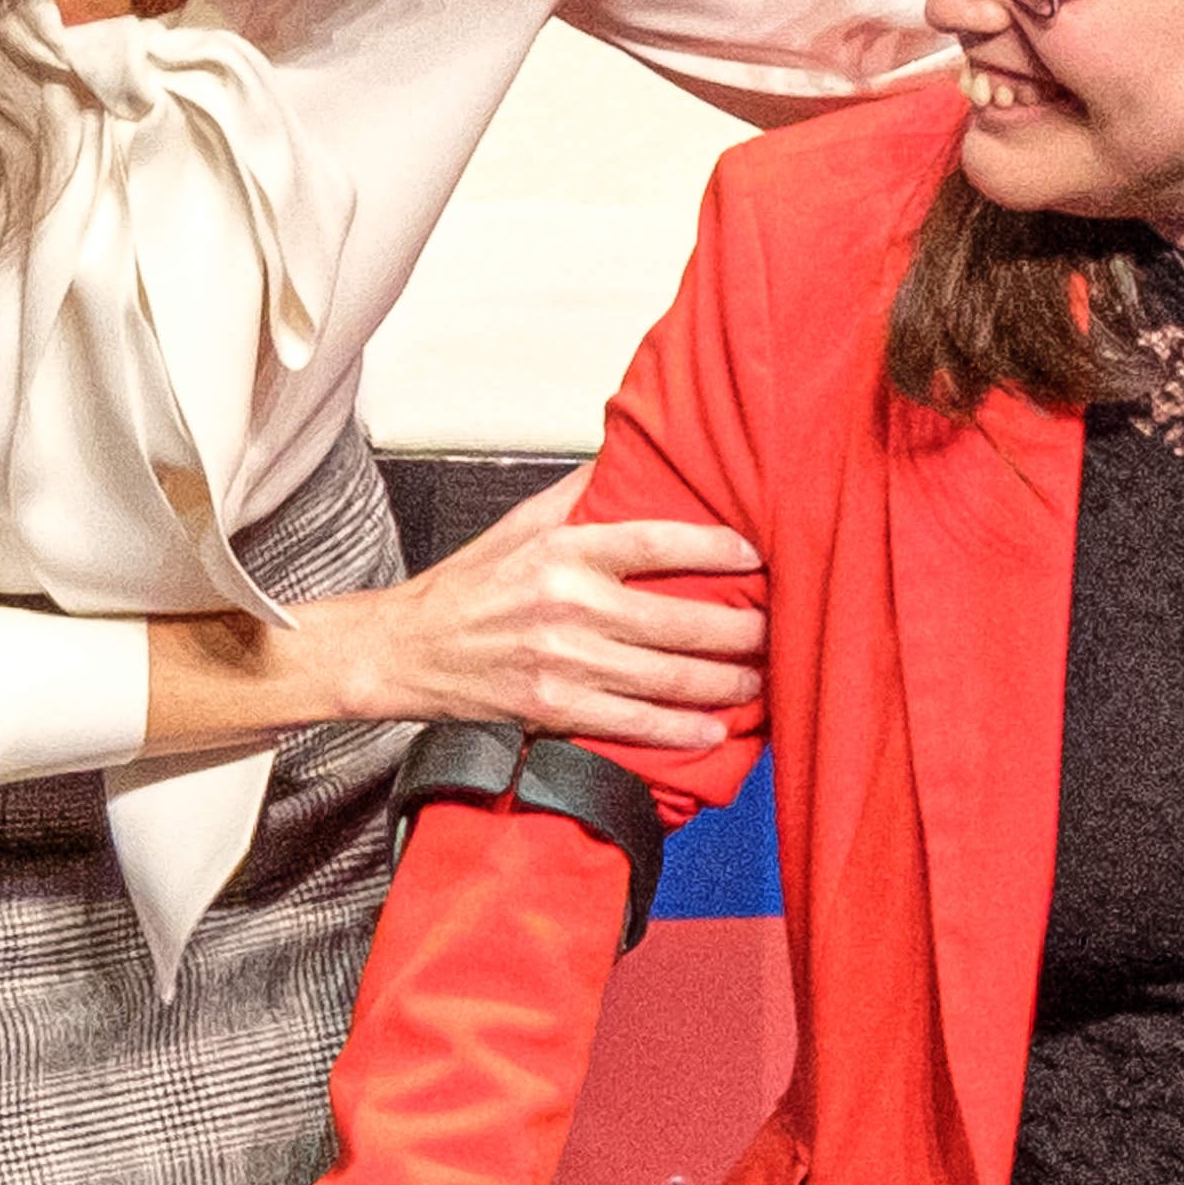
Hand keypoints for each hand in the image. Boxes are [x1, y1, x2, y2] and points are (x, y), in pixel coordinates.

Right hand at [351, 467, 767, 749]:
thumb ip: (580, 491)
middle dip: (741, 631)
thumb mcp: (520, 522)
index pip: (659, 541)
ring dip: (725, 683)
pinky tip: (713, 729)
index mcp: (565, 549)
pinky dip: (680, 731)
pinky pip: (633, 723)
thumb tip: (630, 453)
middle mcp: (568, 603)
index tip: (756, 555)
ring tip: (759, 680)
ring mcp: (562, 660)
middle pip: (679, 619)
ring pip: (667, 676)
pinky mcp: (552, 707)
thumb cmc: (468, 586)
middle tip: (777, 630)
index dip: (717, 548)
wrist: (406, 649)